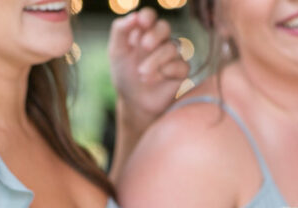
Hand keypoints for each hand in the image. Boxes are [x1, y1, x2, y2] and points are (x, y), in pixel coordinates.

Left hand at [108, 8, 188, 129]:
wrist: (135, 101)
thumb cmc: (125, 74)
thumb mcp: (116, 52)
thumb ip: (121, 31)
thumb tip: (134, 16)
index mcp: (144, 32)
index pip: (150, 16)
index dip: (148, 16)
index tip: (142, 23)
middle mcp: (160, 41)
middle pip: (164, 27)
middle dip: (154, 35)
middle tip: (144, 46)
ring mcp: (173, 56)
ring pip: (172, 48)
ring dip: (155, 61)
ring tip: (142, 75)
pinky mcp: (181, 71)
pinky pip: (181, 65)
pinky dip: (167, 71)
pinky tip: (156, 79)